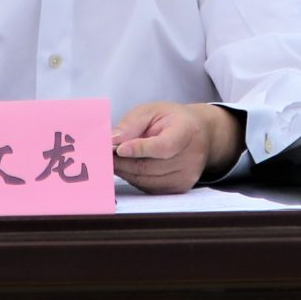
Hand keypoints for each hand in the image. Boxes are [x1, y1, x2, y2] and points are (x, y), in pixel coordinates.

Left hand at [111, 102, 242, 194]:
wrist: (198, 134)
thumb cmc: (170, 119)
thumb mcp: (151, 110)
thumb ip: (131, 124)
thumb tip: (113, 140)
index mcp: (186, 131)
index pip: (163, 146)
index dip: (140, 149)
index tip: (118, 149)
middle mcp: (190, 158)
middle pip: (150, 166)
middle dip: (122, 162)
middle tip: (102, 154)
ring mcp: (186, 177)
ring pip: (146, 180)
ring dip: (125, 171)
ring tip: (110, 160)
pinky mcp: (179, 189)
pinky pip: (149, 188)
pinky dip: (133, 178)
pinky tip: (125, 167)